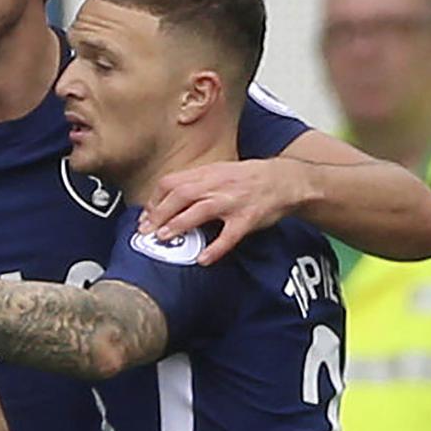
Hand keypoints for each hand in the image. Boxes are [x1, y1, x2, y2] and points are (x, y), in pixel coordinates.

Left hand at [139, 159, 307, 264]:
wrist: (286, 179)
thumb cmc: (249, 177)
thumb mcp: (219, 171)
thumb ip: (195, 183)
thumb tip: (168, 198)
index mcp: (207, 173)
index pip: (171, 182)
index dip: (154, 200)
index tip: (145, 216)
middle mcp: (217, 185)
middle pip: (180, 195)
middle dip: (159, 214)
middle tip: (145, 231)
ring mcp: (233, 201)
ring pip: (200, 211)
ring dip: (178, 225)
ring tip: (164, 239)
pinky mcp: (248, 218)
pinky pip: (229, 235)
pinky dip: (215, 249)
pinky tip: (203, 259)